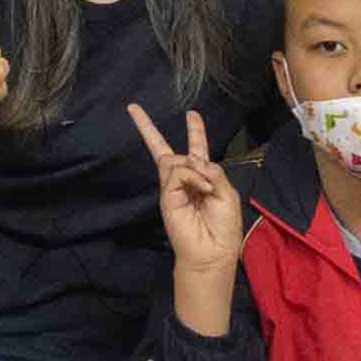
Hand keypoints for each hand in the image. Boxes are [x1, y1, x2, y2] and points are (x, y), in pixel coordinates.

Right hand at [130, 104, 245, 279]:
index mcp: (203, 179)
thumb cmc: (224, 228)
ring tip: (206, 189)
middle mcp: (185, 181)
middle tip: (132, 107)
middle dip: (148, 128)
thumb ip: (213, 172)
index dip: (195, 131)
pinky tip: (201, 189)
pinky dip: (192, 177)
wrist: (212, 253)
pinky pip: (177, 173)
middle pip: (166, 150)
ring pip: (175, 160)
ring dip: (195, 168)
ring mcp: (172, 188)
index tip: (192, 114)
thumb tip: (193, 160)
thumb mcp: (227, 193)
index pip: (197, 151)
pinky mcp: (166, 195)